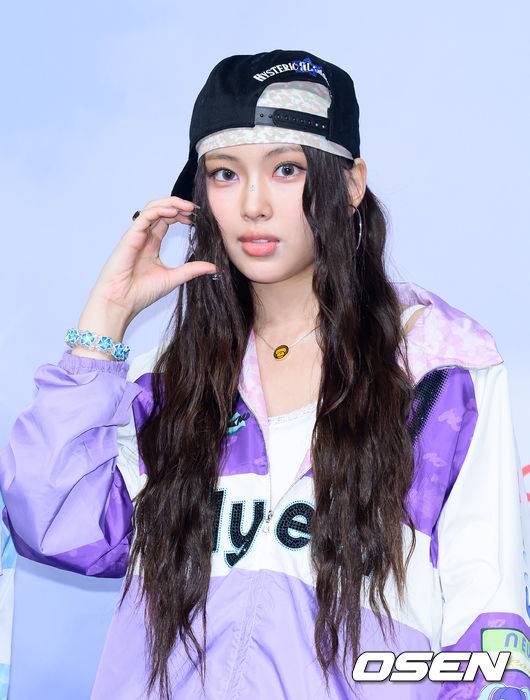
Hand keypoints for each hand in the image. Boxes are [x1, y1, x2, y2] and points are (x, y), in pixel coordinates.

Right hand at [86, 195, 216, 324]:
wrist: (121, 302)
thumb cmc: (140, 293)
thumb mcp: (173, 278)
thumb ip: (192, 270)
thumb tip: (213, 267)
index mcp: (151, 244)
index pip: (166, 220)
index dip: (181, 214)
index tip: (197, 217)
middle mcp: (143, 237)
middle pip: (160, 209)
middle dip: (178, 204)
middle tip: (195, 208)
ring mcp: (136, 235)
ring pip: (152, 208)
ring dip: (170, 203)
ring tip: (188, 207)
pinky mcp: (130, 237)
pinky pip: (145, 216)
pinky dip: (159, 210)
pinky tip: (174, 212)